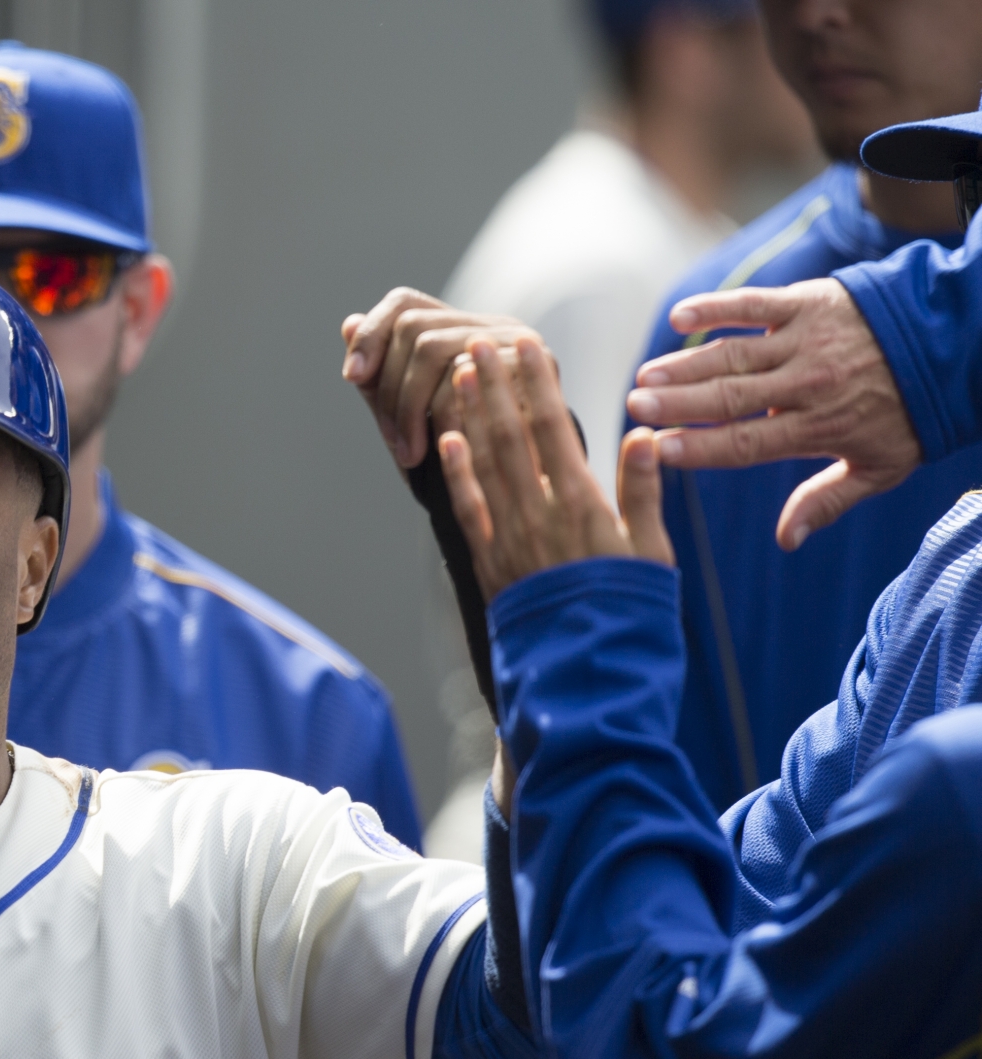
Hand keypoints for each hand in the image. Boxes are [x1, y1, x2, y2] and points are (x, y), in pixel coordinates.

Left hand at [341, 287, 544, 467]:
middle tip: (390, 440)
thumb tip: (348, 325)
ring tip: (407, 454)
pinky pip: (464, 381)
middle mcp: (488, 326)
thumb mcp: (411, 415)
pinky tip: (434, 450)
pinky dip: (439, 418)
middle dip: (389, 389)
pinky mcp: (534, 365)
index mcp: (459, 330)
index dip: (370, 336)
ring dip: (408, 408)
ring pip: (432, 349)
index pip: (403, 304)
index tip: (351, 377)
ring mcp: (514, 341)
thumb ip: (380, 376)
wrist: (523, 489)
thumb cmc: (461, 452)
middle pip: (413, 329)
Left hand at [435, 335, 674, 598]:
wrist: (587, 675)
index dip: (538, 383)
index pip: (555, 428)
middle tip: (477, 343)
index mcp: (584, 505)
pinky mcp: (489, 563)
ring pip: (483, 463)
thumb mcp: (652, 553)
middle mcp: (540, 513)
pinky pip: (467, 508)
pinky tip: (445, 439)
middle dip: (493, 385)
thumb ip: (644, 492)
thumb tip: (645, 434)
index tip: (528, 345)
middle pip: (510, 435)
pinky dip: (455, 471)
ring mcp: (509, 537)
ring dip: (469, 415)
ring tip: (457, 375)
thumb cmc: (631, 615)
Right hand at [626, 278, 920, 550]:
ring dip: (684, 365)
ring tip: (645, 377)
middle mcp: (809, 383)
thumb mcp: (880, 467)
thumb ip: (827, 500)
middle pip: (730, 396)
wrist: (954, 344)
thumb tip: (786, 540)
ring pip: (734, 354)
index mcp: (820, 427)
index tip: (661, 450)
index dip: (701, 447)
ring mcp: (808, 340)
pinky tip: (681, 318)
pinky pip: (755, 304)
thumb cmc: (912, 412)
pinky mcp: (810, 303)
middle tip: (634, 407)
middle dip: (678, 403)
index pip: (747, 441)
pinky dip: (717, 307)